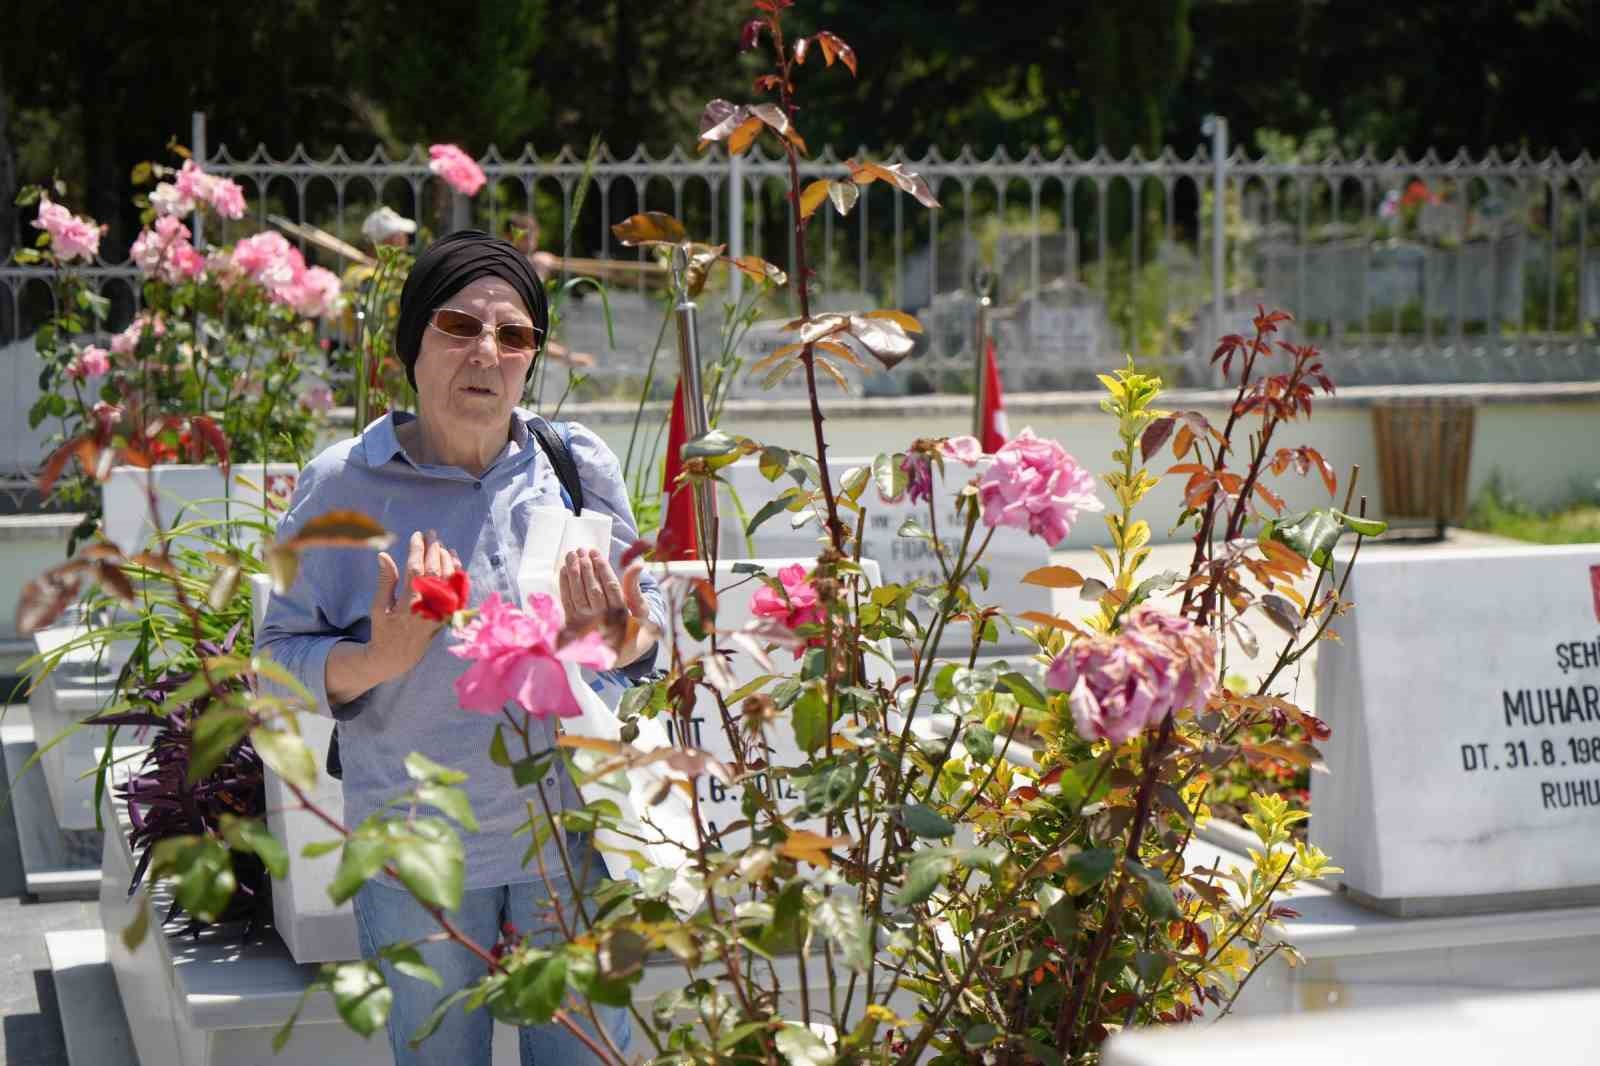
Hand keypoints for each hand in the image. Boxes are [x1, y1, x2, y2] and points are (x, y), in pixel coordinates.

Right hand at [368, 529, 460, 683]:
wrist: (398, 656)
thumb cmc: (384, 629)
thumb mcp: (379, 607)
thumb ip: (385, 581)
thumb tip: (384, 555)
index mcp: (408, 605)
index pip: (416, 570)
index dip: (418, 550)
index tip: (417, 535)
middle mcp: (428, 608)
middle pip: (436, 571)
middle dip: (434, 549)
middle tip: (431, 534)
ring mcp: (441, 612)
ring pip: (450, 580)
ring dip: (447, 559)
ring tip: (440, 544)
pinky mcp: (449, 615)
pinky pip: (458, 590)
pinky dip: (458, 573)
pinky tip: (454, 559)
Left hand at [559, 549, 643, 628]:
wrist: (617, 646)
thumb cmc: (629, 620)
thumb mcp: (638, 604)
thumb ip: (634, 584)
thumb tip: (637, 564)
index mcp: (622, 613)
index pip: (612, 587)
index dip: (603, 568)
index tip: (595, 552)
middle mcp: (604, 620)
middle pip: (593, 590)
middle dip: (586, 568)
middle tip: (581, 551)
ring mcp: (587, 623)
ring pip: (578, 596)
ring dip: (573, 574)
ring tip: (571, 555)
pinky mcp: (574, 624)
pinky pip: (567, 602)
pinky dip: (564, 585)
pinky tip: (564, 569)